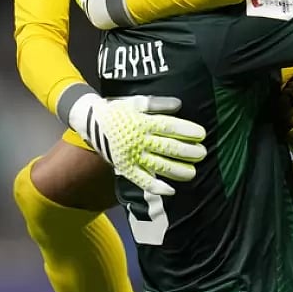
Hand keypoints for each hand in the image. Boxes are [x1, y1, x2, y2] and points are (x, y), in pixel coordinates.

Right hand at [72, 94, 207, 195]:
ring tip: (193, 173)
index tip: (201, 134)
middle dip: (188, 152)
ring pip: (158, 165)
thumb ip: (158, 104)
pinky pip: (141, 180)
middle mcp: (138, 139)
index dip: (187, 131)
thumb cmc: (118, 109)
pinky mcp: (125, 167)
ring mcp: (131, 155)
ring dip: (177, 170)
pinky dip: (156, 187)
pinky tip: (171, 190)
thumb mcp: (136, 101)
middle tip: (202, 154)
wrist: (90, 120)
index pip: (169, 127)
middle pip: (168, 147)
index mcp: (143, 121)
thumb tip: (179, 105)